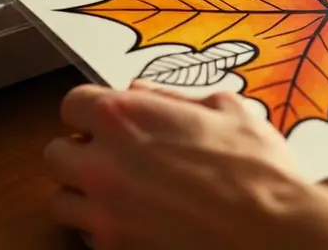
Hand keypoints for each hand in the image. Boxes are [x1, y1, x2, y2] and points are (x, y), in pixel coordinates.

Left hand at [43, 81, 327, 249]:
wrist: (273, 232)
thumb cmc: (256, 169)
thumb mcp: (226, 109)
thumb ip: (173, 98)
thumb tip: (141, 91)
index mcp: (126, 117)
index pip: (72, 105)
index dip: (91, 112)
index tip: (108, 121)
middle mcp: (103, 163)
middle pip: (55, 153)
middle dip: (80, 152)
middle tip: (110, 158)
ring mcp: (104, 213)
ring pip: (61, 200)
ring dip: (83, 193)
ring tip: (118, 195)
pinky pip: (85, 236)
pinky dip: (101, 229)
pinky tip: (133, 223)